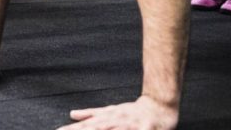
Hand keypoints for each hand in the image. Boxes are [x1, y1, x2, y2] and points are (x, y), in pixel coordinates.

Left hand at [61, 96, 178, 129]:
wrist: (159, 104)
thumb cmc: (133, 111)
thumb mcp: (110, 111)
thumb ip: (91, 114)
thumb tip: (72, 114)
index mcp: (107, 117)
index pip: (86, 125)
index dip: (71, 129)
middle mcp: (116, 119)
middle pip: (96, 127)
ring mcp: (130, 123)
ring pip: (114, 129)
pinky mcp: (146, 127)